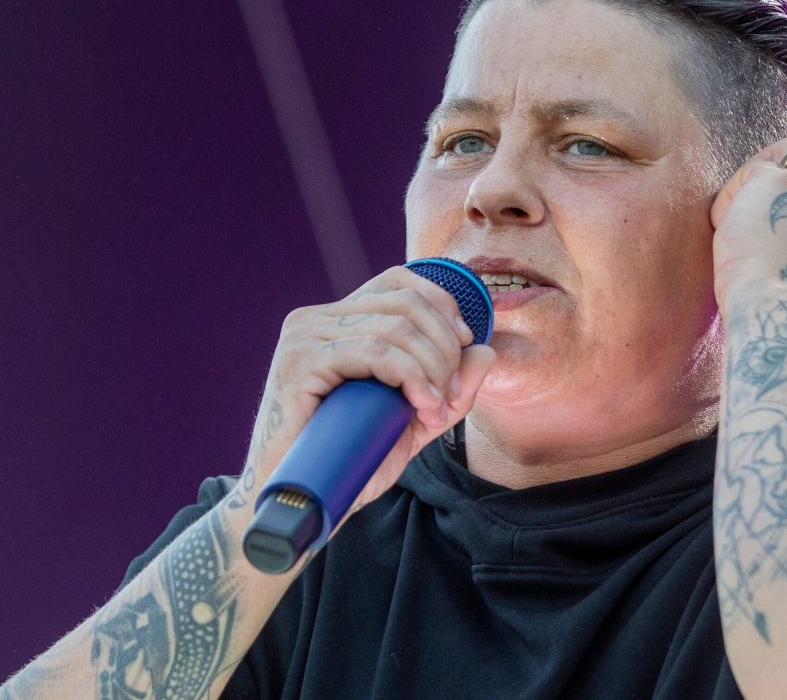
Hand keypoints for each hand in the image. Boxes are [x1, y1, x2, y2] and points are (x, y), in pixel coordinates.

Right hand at [232, 265, 496, 526]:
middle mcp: (317, 319)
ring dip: (431, 368)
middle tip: (451, 394)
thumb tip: (487, 350)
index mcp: (338, 321)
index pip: (399, 281)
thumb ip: (450, 388)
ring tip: (434, 409)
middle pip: (405, 303)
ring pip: (394, 327)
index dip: (442, 305)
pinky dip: (410, 376)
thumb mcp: (414, 420)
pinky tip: (421, 407)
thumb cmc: (350, 462)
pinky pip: (372, 351)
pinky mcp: (299, 363)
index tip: (464, 347)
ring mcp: (304, 337)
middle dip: (444, 347)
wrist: (300, 505)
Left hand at [710, 137, 786, 329]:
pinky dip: (732, 201)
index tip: (781, 240)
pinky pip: (750, 174)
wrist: (785, 323)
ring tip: (738, 234)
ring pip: (785, 163)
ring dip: (757, 193)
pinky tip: (724, 232)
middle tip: (753, 234)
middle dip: (784, 198)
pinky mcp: (779, 180)